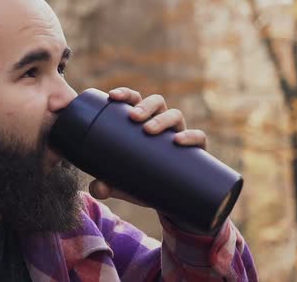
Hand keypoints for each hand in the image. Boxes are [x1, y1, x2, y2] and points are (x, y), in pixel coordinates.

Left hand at [88, 87, 207, 206]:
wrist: (168, 202)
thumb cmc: (140, 182)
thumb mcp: (120, 184)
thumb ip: (104, 185)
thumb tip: (97, 188)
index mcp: (141, 123)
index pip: (135, 100)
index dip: (126, 94)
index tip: (113, 96)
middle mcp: (161, 124)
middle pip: (156, 102)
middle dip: (145, 105)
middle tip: (133, 117)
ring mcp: (179, 134)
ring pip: (175, 114)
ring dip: (162, 119)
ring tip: (149, 130)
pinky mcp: (196, 151)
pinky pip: (198, 137)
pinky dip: (190, 135)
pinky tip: (178, 141)